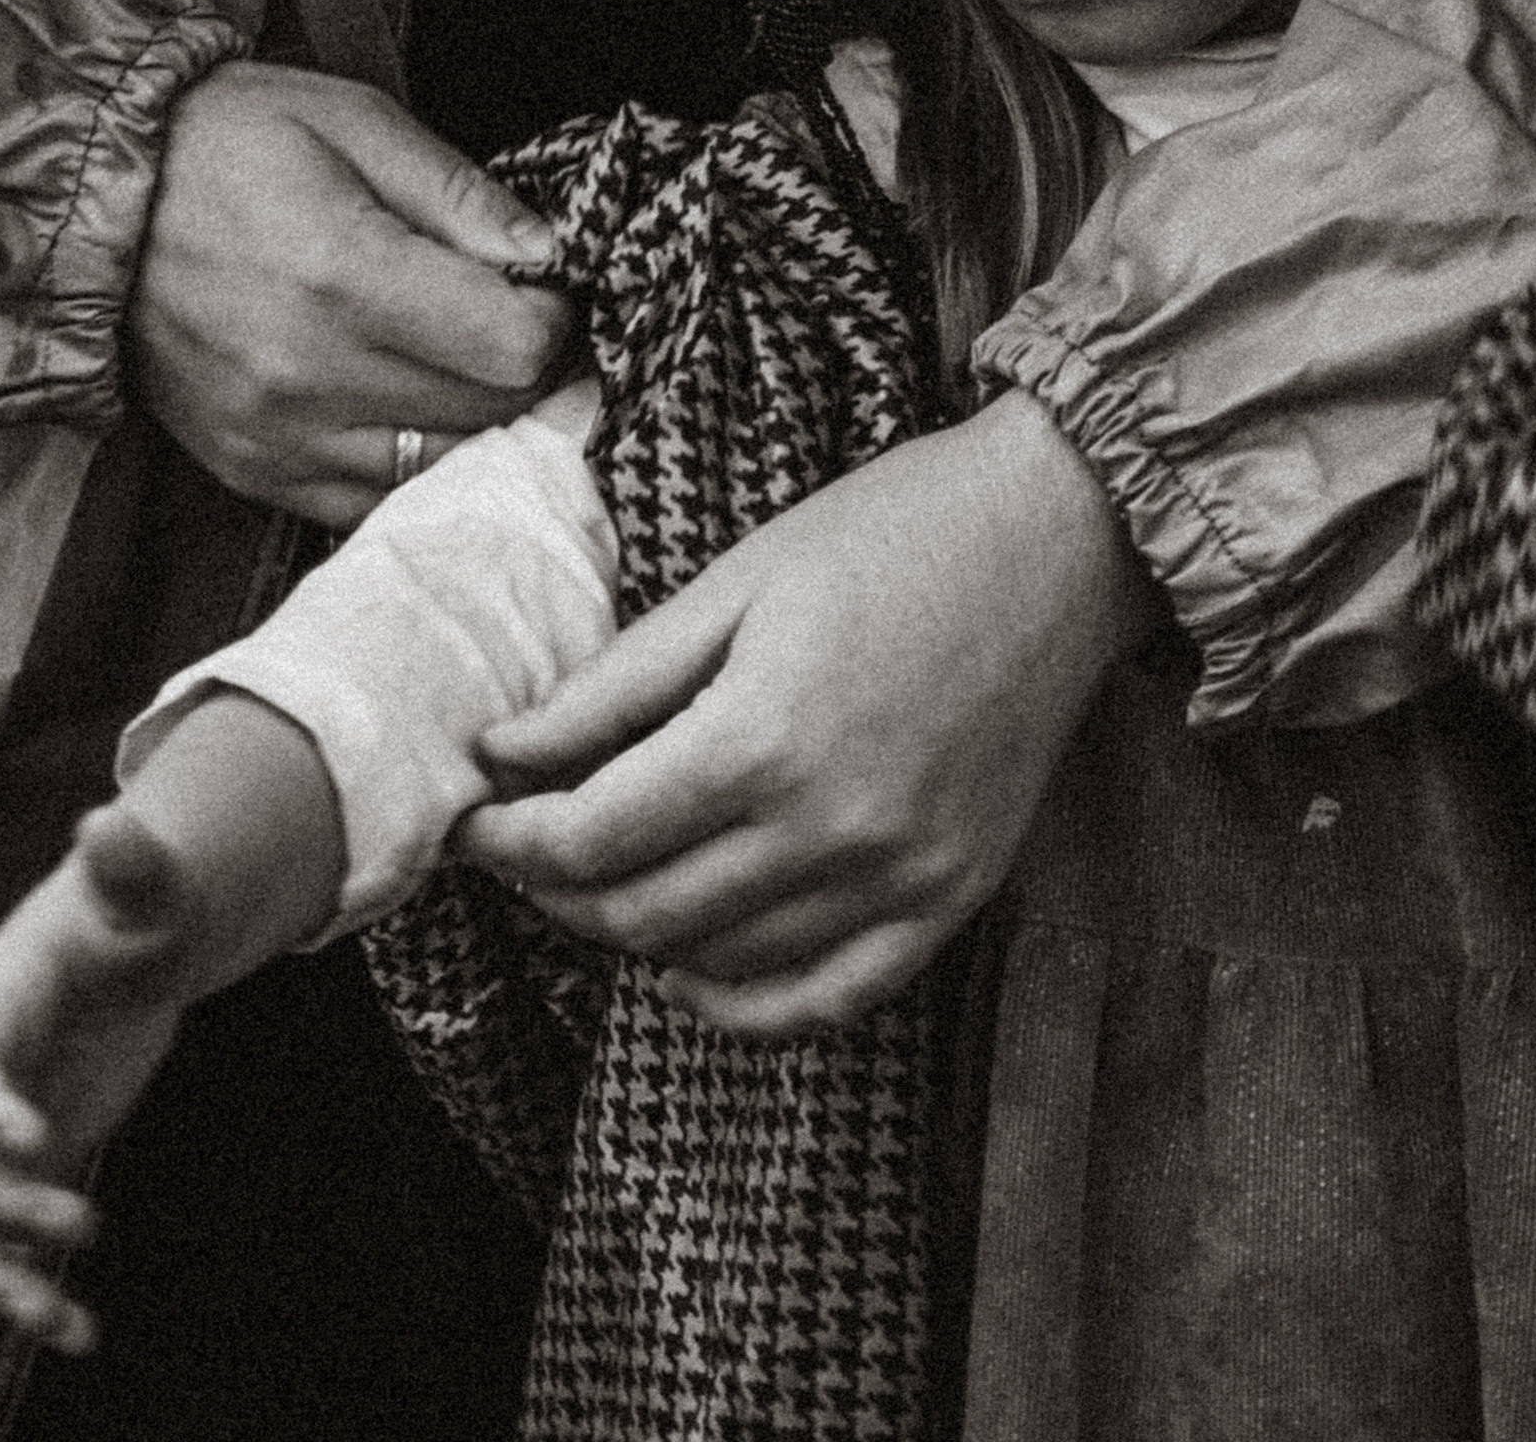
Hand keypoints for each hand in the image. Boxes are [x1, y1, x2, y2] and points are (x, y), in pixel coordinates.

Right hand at [0, 694, 346, 1351]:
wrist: (142, 949)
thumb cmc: (138, 910)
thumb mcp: (145, 888)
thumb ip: (129, 866)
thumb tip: (110, 822)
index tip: (43, 1140)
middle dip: (0, 1202)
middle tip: (84, 1216)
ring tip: (64, 1319)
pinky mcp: (20, 1176)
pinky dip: (29, 1292)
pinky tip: (80, 1331)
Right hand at [129, 63, 569, 523]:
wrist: (93, 198)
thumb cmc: (230, 138)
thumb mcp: (354, 119)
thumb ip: (459, 194)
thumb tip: (546, 254)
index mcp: (344, 276)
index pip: (513, 350)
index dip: (554, 317)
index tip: (542, 285)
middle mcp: (309, 375)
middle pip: (490, 414)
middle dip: (523, 365)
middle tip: (507, 313)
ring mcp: (275, 436)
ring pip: (438, 469)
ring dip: (472, 419)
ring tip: (454, 354)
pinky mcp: (249, 470)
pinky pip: (369, 501)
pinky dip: (406, 459)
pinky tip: (400, 399)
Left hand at [460, 390, 1159, 1036]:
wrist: (1060, 537)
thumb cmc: (892, 532)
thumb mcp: (736, 581)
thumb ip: (615, 684)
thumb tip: (502, 752)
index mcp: (762, 736)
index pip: (588, 840)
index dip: (510, 842)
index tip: (475, 820)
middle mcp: (829, 829)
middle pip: (640, 915)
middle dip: (557, 893)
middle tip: (526, 851)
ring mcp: (898, 878)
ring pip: (718, 966)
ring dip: (637, 938)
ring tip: (603, 884)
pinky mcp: (950, 900)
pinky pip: (823, 1002)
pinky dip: (740, 1004)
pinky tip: (693, 967)